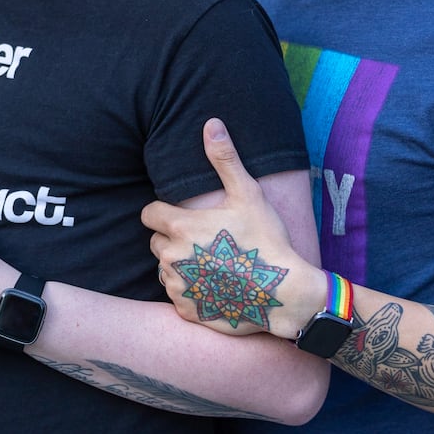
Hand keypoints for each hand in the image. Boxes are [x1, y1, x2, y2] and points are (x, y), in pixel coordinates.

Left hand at [143, 118, 304, 336]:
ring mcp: (176, 285)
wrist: (283, 292)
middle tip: (207, 242)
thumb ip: (225, 159)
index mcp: (178, 226)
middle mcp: (170, 256)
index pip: (149, 214)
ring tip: (214, 265)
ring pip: (165, 270)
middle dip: (174, 240)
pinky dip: (191, 292)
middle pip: (156, 242)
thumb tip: (211, 124)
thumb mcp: (247, 194)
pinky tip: (216, 286)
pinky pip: (177, 296)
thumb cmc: (266, 239)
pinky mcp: (185, 310)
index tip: (188, 218)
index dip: (165, 213)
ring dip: (181, 266)